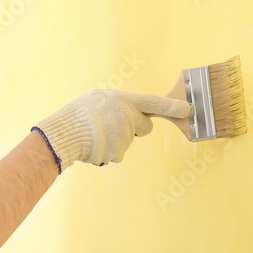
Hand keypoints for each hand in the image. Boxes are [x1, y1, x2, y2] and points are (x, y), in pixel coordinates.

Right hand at [32, 90, 191, 171]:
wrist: (64, 135)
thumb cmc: (78, 114)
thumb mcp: (97, 98)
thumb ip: (116, 103)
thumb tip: (125, 109)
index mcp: (124, 101)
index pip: (155, 103)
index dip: (173, 107)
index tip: (188, 109)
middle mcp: (128, 119)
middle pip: (144, 127)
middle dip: (134, 127)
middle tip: (113, 124)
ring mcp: (124, 138)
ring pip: (127, 141)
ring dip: (115, 139)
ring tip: (95, 134)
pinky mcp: (118, 154)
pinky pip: (117, 153)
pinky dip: (107, 150)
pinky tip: (94, 144)